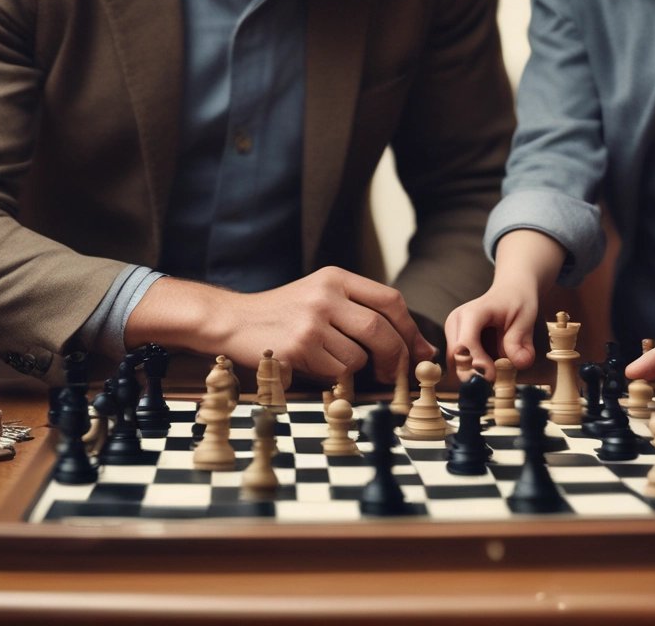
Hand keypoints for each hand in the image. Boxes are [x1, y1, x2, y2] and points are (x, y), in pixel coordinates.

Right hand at [126, 267, 435, 383]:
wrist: (234, 320)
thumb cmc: (285, 314)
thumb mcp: (323, 297)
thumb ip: (364, 312)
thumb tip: (416, 347)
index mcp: (336, 277)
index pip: (390, 300)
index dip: (410, 329)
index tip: (420, 352)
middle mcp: (326, 294)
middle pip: (380, 329)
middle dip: (396, 356)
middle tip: (395, 373)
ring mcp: (311, 320)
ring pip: (358, 355)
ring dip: (356, 368)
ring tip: (334, 361)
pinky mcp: (299, 347)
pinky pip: (335, 371)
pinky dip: (333, 376)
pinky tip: (313, 365)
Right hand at [443, 285, 538, 381]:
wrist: (509, 292)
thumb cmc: (517, 302)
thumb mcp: (526, 319)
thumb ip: (520, 342)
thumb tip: (519, 363)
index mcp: (472, 313)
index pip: (466, 343)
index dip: (477, 364)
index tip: (493, 377)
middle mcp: (456, 321)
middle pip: (456, 357)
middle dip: (474, 373)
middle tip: (497, 379)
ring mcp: (452, 331)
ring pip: (456, 363)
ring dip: (475, 371)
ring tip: (497, 366)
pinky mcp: (454, 341)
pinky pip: (460, 363)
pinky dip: (474, 369)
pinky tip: (490, 362)